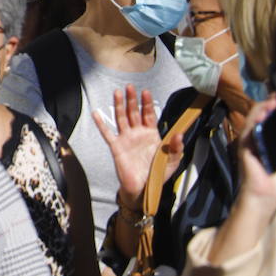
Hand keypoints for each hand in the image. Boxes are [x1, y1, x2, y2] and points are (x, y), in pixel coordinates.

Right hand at [93, 85, 183, 204]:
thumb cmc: (158, 173)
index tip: (146, 91)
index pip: (148, 115)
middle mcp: (137, 133)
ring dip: (119, 105)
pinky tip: (96, 113)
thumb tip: (179, 134)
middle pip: (134, 112)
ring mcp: (126, 139)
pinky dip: (101, 124)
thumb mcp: (172, 160)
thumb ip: (176, 147)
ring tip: (117, 92)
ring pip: (121, 118)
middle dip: (132, 99)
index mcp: (151, 134)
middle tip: (130, 86)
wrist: (144, 188)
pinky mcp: (116, 147)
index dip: (147, 103)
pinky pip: (107, 133)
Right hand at [237, 98, 275, 210]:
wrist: (265, 198)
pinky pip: (249, 125)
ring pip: (255, 115)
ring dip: (265, 105)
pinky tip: (266, 109)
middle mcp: (258, 137)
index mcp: (270, 140)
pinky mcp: (244, 143)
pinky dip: (256, 116)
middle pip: (264, 113)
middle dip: (274, 102)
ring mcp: (250, 139)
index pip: (274, 119)